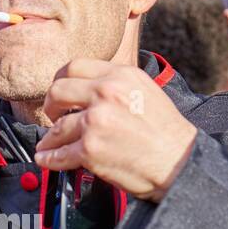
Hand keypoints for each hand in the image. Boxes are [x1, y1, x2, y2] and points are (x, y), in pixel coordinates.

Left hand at [34, 59, 196, 201]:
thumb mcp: (145, 91)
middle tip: (52, 116)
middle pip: (57, 91)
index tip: (59, 94)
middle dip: (50, 106)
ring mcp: (96, 121)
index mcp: (120, 75)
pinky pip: (58, 154)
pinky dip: (49, 159)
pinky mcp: (90, 149)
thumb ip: (116, 86)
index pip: (75, 67)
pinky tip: (47, 159)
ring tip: (48, 145)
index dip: (60, 80)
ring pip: (57, 127)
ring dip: (49, 139)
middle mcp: (106, 93)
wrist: (180, 162)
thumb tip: (87, 91)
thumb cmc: (167, 133)